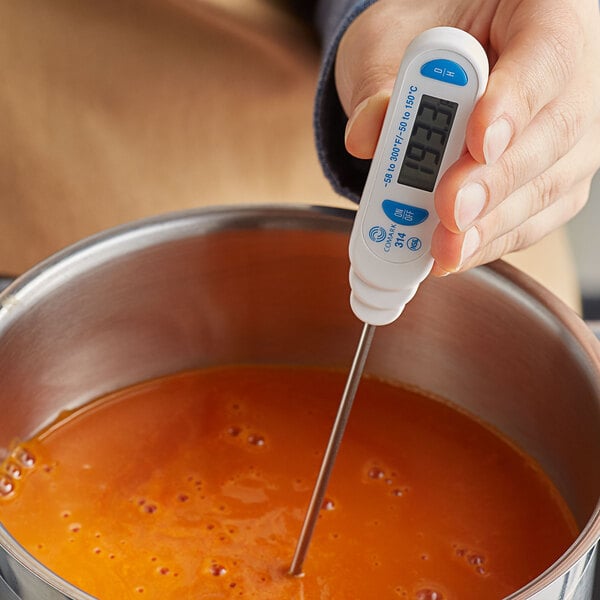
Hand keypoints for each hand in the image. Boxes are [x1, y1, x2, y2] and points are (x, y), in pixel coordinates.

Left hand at [335, 0, 599, 274]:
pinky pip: (537, 215)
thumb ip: (379, 85)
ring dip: (492, 224)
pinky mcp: (553, 175)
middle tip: (451, 211)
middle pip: (557, 131)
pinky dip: (493, 238)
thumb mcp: (388, 42)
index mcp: (545, 12)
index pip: (548, 54)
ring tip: (445, 248)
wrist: (436, 61)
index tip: (477, 144)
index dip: (515, 105)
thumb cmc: (421, 38)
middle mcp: (573, 74)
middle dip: (495, 181)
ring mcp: (569, 132)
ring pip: (550, 184)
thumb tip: (367, 134)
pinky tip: (456, 252)